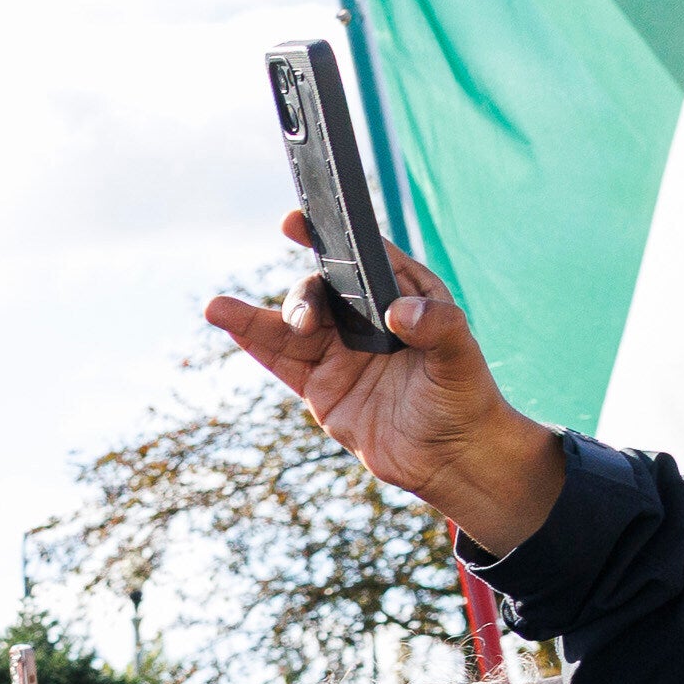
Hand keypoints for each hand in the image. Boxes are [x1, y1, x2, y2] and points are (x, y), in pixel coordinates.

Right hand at [204, 225, 567, 554]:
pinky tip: (227, 323)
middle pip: (322, 292)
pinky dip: (254, 343)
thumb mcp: (460, 358)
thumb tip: (398, 312)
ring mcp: (340, 353)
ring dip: (254, 317)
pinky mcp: (321, 387)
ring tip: (217, 308)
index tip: (296, 223)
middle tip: (304, 321)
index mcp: (405, 295)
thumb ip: (437, 327)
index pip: (363, 258)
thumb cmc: (465, 400)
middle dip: (303, 298)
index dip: (330, 238)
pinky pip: (281, 361)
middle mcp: (367, 319)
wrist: (450, 459)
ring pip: (291, 326)